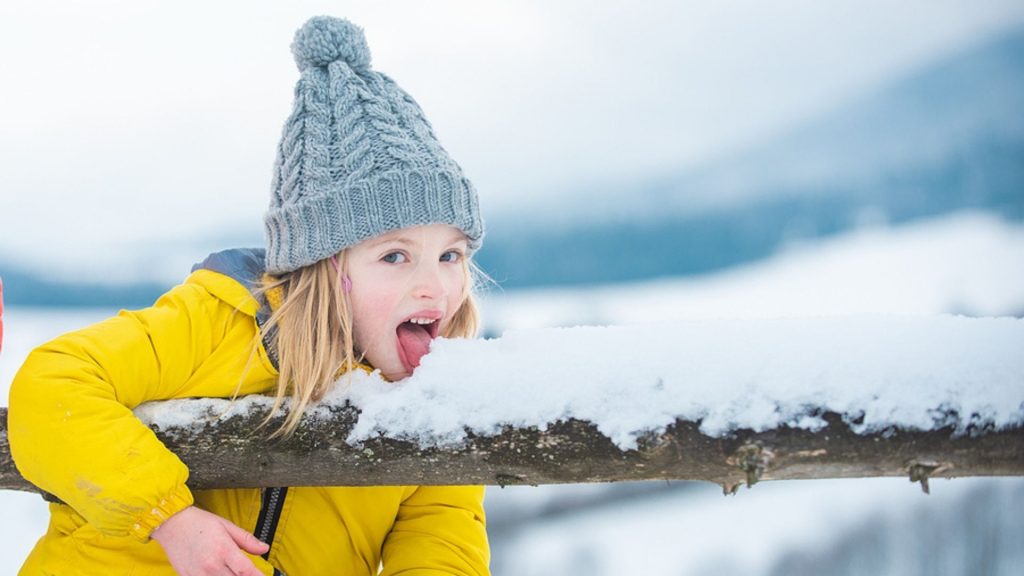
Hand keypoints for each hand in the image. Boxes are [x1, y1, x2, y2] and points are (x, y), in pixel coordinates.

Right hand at [152, 505, 268, 574]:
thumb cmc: (198, 523)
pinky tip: (220, 574)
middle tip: (248, 574)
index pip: (246, 571)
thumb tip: (264, 548)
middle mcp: (211, 565)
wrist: (171, 524)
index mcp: (223, 550)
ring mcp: (198, 574)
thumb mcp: (226, 526)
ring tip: (232, 572)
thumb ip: (247, 539)